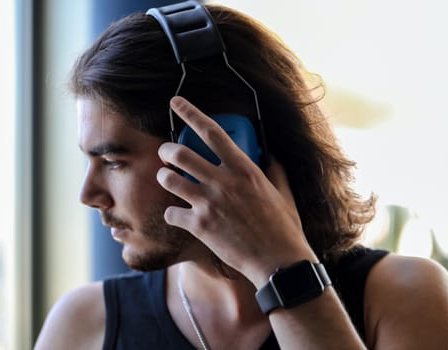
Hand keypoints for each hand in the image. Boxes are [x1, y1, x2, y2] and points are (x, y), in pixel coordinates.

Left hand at [156, 96, 316, 286]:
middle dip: (166, 150)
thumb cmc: (283, 227)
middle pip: (180, 154)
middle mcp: (223, 182)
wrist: (278, 261)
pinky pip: (170, 212)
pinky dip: (171, 212)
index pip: (212, 131)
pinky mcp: (199, 226)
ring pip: (169, 180)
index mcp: (243, 169)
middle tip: (165, 153)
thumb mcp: (283, 192)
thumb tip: (270, 156)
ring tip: (168, 180)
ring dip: (164, 177)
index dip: (190, 113)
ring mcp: (209, 203)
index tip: (176, 102)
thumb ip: (274, 170)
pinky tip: (178, 215)